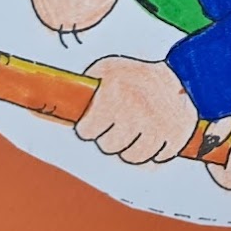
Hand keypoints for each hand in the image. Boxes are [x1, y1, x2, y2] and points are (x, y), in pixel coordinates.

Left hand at [75, 57, 197, 164]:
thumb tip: (45, 108)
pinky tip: (155, 136)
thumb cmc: (136, 76)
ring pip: (133, 157)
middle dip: (110, 138)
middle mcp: (137, 108)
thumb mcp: (107, 70)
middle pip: (109, 146)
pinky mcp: (178, 135)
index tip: (95, 122)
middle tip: (119, 126)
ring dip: (131, 148)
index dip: (89, 127)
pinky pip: (157, 159)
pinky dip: (155, 152)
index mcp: (115, 91)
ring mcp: (160, 123)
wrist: (184, 73)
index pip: (88, 130)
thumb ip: (81, 89)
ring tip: (135, 133)